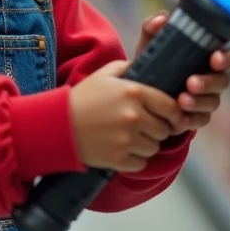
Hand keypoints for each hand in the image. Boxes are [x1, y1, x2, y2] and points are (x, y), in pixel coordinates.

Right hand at [69, 60, 183, 171]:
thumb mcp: (105, 74)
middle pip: (164, 130)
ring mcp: (127, 139)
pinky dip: (134, 159)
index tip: (167, 116)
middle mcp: (134, 116)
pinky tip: (121, 149)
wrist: (57, 125)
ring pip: (154, 148)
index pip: (171, 107)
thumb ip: (129, 67)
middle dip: (156, 129)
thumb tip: (151, 68)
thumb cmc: (82, 98)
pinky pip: (141, 163)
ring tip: (129, 137)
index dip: (172, 113)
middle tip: (142, 127)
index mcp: (135, 92)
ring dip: (146, 145)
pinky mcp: (118, 159)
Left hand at [138, 12, 229, 134]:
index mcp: (207, 58)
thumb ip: (153, 29)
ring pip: (213, 102)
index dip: (226, 58)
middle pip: (223, 81)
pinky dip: (191, 119)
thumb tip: (162, 18)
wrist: (140, 91)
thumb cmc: (153, 62)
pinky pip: (201, 120)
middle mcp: (212, 78)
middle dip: (209, 82)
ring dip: (199, 102)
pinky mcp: (197, 117)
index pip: (229, 58)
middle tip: (191, 82)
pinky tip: (179, 118)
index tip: (214, 58)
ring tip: (181, 100)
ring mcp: (207, 99)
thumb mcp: (150, 45)